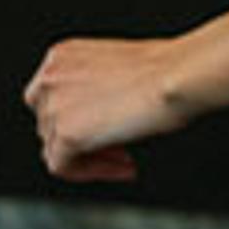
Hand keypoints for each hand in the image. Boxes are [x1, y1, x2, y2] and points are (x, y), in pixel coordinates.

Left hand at [22, 36, 188, 181]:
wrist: (180, 76)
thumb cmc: (169, 69)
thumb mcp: (118, 68)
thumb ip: (94, 88)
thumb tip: (97, 116)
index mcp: (62, 56)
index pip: (48, 98)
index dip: (77, 118)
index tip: (105, 128)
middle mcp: (50, 77)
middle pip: (48, 125)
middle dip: (84, 140)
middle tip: (119, 149)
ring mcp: (55, 106)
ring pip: (54, 148)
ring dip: (90, 158)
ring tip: (124, 159)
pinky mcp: (67, 134)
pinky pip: (63, 167)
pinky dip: (91, 172)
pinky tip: (123, 167)